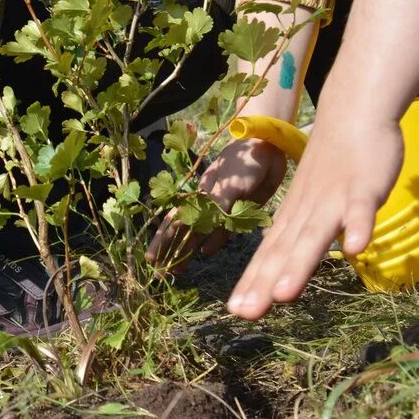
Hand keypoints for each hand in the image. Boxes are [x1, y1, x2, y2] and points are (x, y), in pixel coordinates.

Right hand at [147, 138, 287, 270]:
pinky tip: (206, 252)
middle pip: (183, 229)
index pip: (175, 222)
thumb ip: (216, 208)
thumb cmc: (243, 162)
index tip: (153, 259)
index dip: (164, 241)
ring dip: (190, 249)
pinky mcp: (239, 209)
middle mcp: (205, 203)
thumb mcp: (227, 184)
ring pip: (200, 233)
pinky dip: (214, 241)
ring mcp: (221, 207)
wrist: (266, 147)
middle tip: (165, 270)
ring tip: (180, 268)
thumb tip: (205, 233)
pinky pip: (223, 230)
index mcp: (198, 195)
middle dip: (172, 249)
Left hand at [227, 105, 403, 319]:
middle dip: (265, 283)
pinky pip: (360, 208)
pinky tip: (356, 250)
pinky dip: (358, 226)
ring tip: (284, 295)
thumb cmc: (330, 164)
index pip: (268, 254)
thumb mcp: (308, 202)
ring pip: (315, 234)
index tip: (235, 311)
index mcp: (293, 216)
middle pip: (283, 250)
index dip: (253, 282)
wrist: (351, 113)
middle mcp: (306, 210)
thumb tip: (284, 271)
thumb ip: (299, 235)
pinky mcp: (363, 186)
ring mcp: (334, 198)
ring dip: (300, 264)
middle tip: (246, 313)